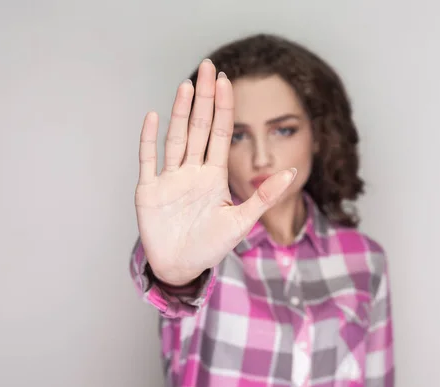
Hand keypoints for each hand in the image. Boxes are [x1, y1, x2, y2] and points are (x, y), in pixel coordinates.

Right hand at [134, 59, 296, 285]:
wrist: (180, 267)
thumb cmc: (210, 246)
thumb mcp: (241, 221)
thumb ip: (263, 196)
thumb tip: (291, 172)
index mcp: (214, 175)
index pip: (221, 134)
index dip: (225, 108)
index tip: (227, 81)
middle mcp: (192, 171)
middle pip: (199, 127)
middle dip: (204, 98)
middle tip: (207, 67)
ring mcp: (170, 178)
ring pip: (176, 138)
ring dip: (180, 112)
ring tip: (186, 86)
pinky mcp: (149, 190)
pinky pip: (148, 159)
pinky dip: (149, 139)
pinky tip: (153, 116)